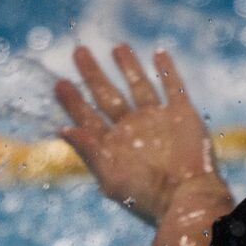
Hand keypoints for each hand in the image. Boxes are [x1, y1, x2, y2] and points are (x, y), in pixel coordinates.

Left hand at [55, 45, 218, 224]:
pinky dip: (167, 71)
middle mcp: (132, 129)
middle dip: (93, 74)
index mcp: (112, 144)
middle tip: (79, 52)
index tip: (58, 83)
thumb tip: (63, 129)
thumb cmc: (146, 196)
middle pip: (107, 95)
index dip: (72, 101)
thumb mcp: (110, 176)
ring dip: (128, 66)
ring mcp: (157, 121)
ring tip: (117, 47)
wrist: (187, 198)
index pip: (86, 116)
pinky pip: (173, 87)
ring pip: (139, 86)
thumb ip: (88, 151)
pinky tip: (159, 53)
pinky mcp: (182, 115)